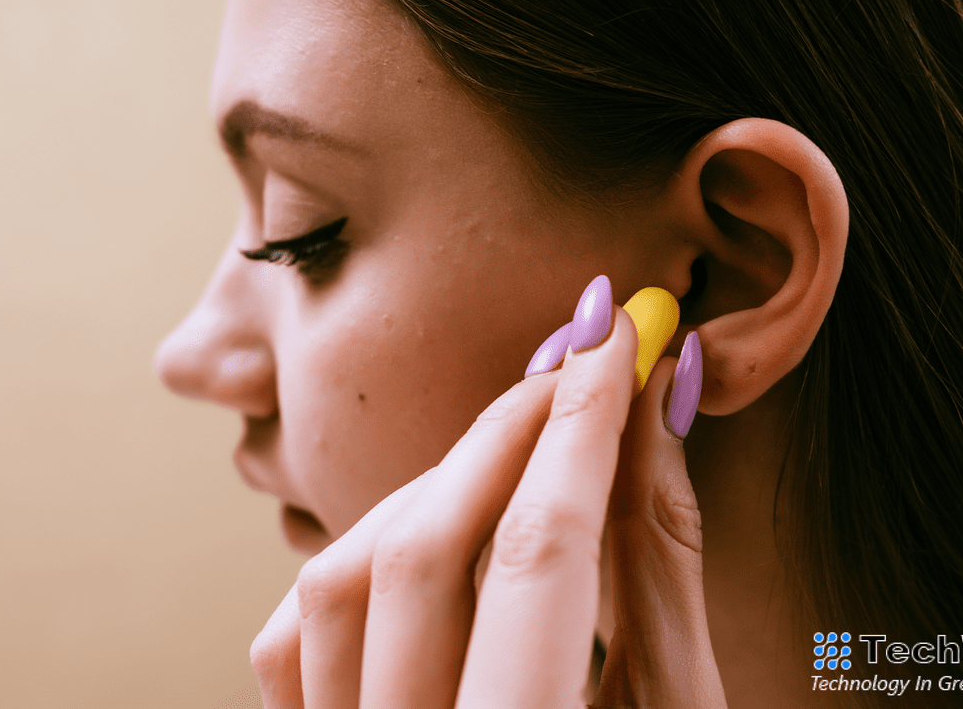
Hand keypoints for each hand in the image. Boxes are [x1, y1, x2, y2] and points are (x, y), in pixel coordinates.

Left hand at [250, 276, 726, 707]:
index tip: (616, 333)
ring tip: (522, 442)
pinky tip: (434, 525)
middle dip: (509, 430)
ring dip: (436, 482)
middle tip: (577, 356)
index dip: (583, 427)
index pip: (542, 554)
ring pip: (344, 574)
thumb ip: (661, 566)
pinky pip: (301, 630)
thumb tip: (653, 415)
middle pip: (425, 547)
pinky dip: (364, 552)